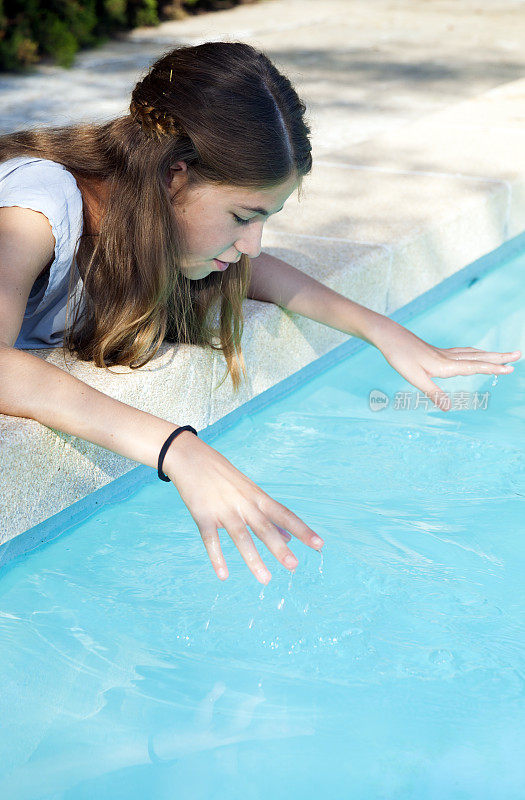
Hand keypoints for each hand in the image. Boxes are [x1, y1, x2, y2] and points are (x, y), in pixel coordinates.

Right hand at [163, 432, 323, 582]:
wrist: (190, 457)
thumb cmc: (222, 475)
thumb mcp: (248, 490)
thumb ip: (267, 515)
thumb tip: (288, 537)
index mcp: (257, 496)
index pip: (284, 515)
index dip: (302, 530)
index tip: (319, 544)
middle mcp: (243, 503)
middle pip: (264, 527)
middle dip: (280, 548)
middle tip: (294, 566)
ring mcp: (222, 509)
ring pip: (241, 536)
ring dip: (253, 559)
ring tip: (265, 580)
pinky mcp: (202, 515)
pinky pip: (211, 539)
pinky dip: (217, 558)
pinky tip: (223, 575)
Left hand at [371, 318, 520, 410]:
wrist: (390, 338)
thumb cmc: (401, 358)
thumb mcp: (415, 378)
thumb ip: (433, 393)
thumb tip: (449, 408)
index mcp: (445, 365)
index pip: (475, 367)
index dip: (493, 367)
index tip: (511, 368)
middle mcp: (448, 358)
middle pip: (479, 357)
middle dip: (499, 357)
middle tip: (519, 355)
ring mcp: (444, 354)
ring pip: (473, 353)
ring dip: (490, 354)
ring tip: (504, 355)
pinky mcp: (438, 352)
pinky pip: (463, 353)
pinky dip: (475, 354)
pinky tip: (475, 355)